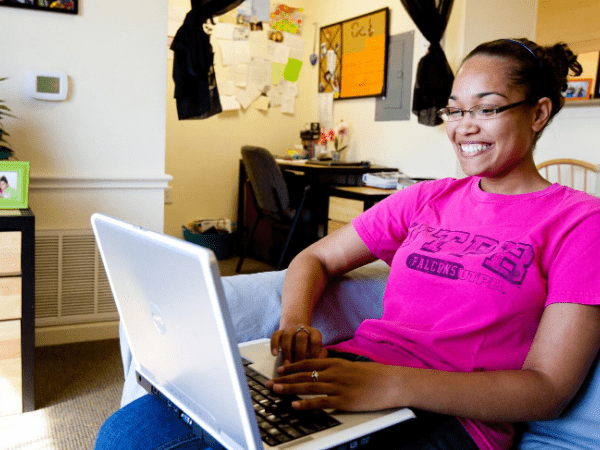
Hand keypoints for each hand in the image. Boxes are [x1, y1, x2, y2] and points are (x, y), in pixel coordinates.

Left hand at [265, 358, 401, 411]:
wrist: (391, 382)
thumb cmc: (374, 376)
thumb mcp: (352, 366)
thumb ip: (336, 369)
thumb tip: (324, 372)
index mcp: (335, 363)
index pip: (308, 363)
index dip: (292, 367)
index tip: (280, 370)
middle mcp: (334, 373)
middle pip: (304, 375)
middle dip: (285, 378)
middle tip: (271, 382)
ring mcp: (338, 387)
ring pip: (308, 387)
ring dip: (290, 389)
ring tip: (276, 390)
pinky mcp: (344, 401)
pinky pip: (321, 402)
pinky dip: (306, 403)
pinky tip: (295, 405)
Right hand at [270, 325, 326, 362]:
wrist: (298, 330)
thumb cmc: (310, 345)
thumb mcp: (318, 348)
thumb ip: (321, 355)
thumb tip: (320, 364)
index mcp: (314, 333)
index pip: (315, 341)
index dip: (314, 352)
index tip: (311, 364)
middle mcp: (302, 328)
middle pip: (301, 337)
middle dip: (299, 353)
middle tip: (297, 366)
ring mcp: (290, 329)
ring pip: (287, 336)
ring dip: (287, 351)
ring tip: (286, 365)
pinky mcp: (280, 331)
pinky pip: (275, 335)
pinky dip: (274, 344)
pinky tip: (275, 355)